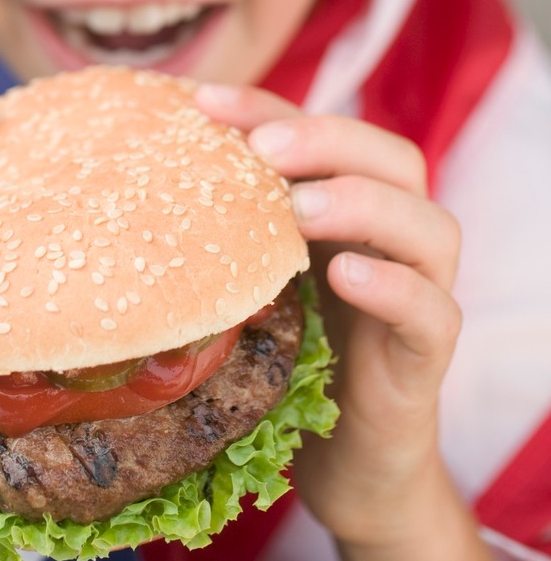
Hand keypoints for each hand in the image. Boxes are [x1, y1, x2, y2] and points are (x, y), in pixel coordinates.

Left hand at [195, 84, 461, 549]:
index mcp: (349, 205)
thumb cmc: (289, 355)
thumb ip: (228, 228)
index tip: (204, 100)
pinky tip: (345, 276)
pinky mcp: (426, 358)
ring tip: (303, 209)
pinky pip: (433, 312)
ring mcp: (421, 293)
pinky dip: (394, 288)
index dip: (269, 107)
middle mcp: (394, 238)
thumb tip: (128, 178)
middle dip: (329, 140)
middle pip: (395, 159)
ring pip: (430, 227)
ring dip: (365, 205)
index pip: (323, 133)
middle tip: (267, 147)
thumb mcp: (253, 278)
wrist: (344, 461)